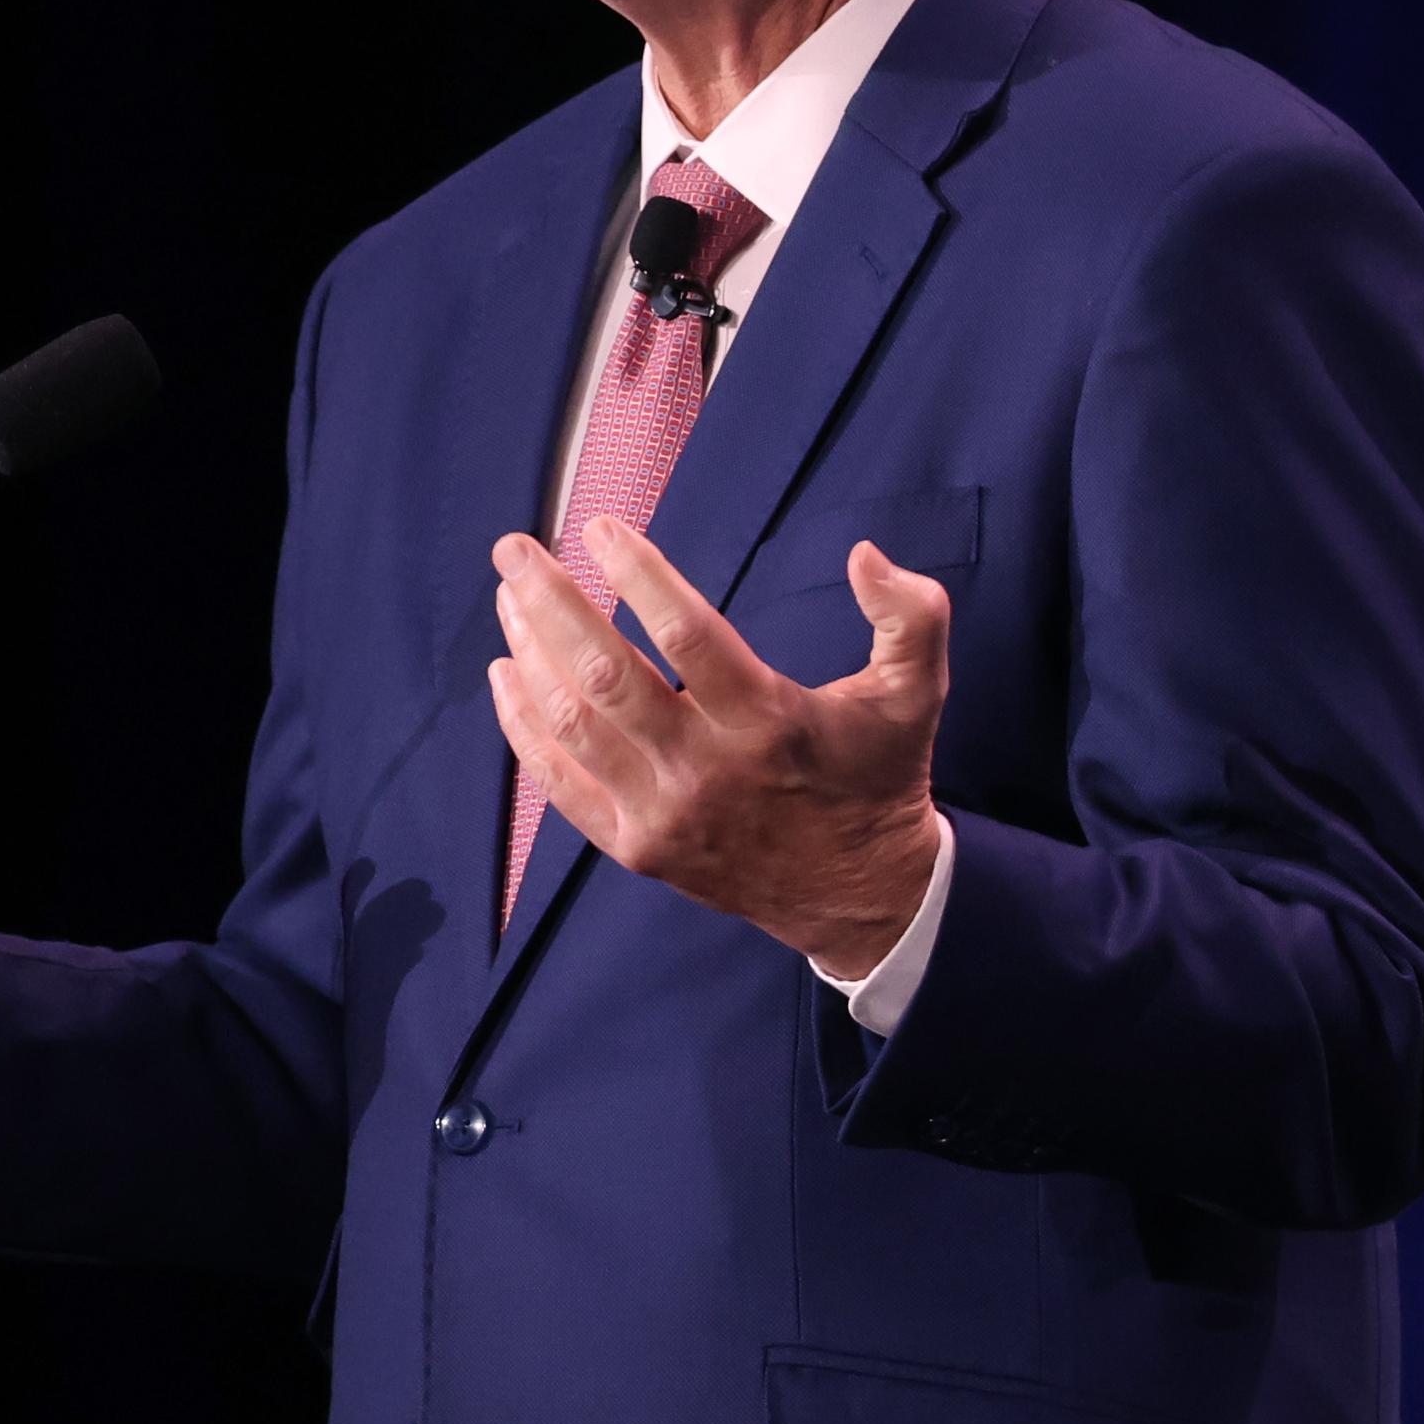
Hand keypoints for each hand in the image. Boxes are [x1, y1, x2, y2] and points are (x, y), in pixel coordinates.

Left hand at [486, 518, 949, 977]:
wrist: (860, 896)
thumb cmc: (878, 776)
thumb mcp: (917, 693)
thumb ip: (912, 615)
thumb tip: (866, 555)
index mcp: (769, 720)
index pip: (687, 633)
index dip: (638, 575)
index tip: (600, 527)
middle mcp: (706, 769)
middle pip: (606, 674)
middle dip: (551, 603)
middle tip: (515, 550)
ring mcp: (664, 813)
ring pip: (574, 725)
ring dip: (531, 654)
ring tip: (509, 597)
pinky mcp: (637, 847)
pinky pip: (561, 785)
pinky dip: (524, 728)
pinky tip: (506, 676)